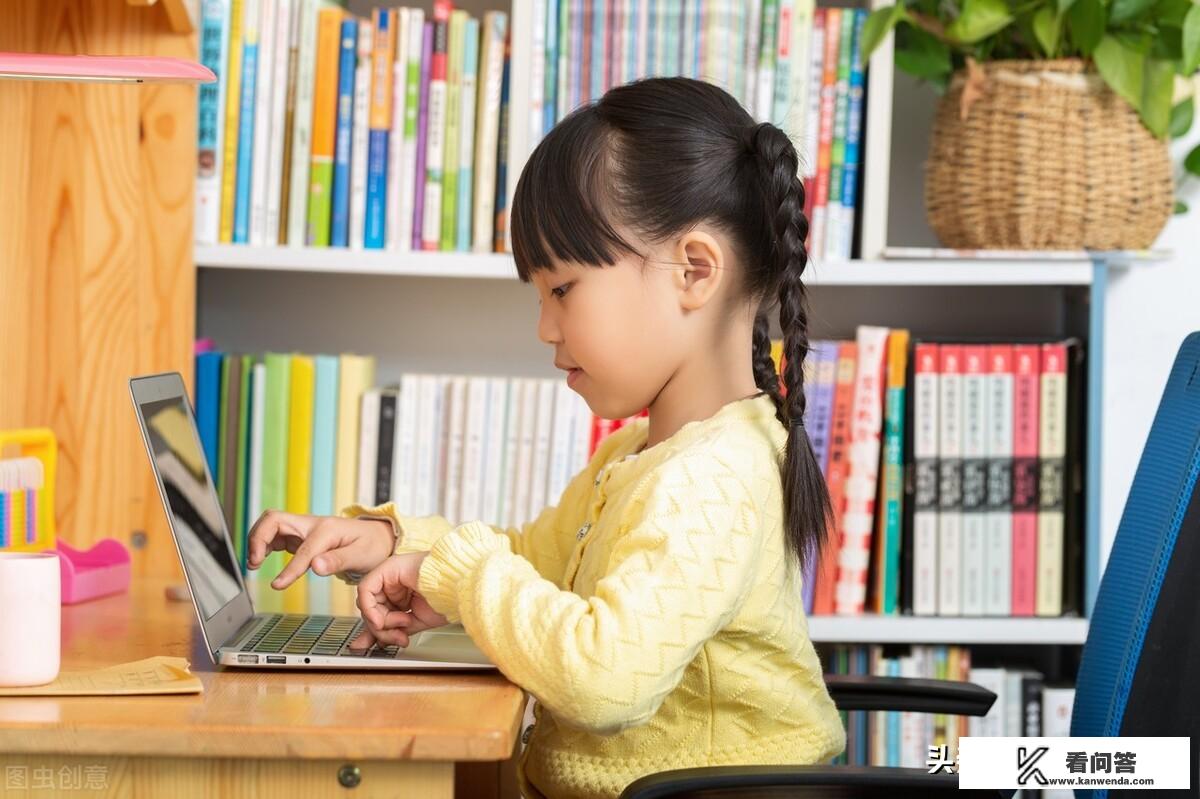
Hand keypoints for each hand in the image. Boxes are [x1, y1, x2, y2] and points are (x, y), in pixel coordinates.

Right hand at [246, 510, 395, 589]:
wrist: (378, 536)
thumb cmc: (372, 545)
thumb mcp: (362, 555)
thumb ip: (338, 561)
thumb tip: (316, 567)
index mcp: (327, 529)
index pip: (303, 550)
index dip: (289, 569)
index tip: (278, 585)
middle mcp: (312, 524)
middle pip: (274, 519)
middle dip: (258, 538)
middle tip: (254, 562)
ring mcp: (304, 528)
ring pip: (271, 524)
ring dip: (257, 539)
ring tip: (253, 563)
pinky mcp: (300, 536)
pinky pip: (275, 534)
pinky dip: (263, 544)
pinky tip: (261, 559)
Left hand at [349, 553, 448, 649]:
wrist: (460, 585)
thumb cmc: (448, 599)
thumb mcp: (416, 621)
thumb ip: (394, 630)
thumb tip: (377, 642)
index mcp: (402, 594)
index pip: (379, 614)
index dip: (375, 631)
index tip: (375, 645)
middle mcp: (394, 583)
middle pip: (372, 610)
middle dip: (382, 629)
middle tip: (398, 636)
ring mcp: (390, 574)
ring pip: (368, 603)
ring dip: (382, 620)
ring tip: (404, 622)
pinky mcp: (388, 567)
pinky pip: (366, 590)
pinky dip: (370, 608)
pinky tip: (381, 618)